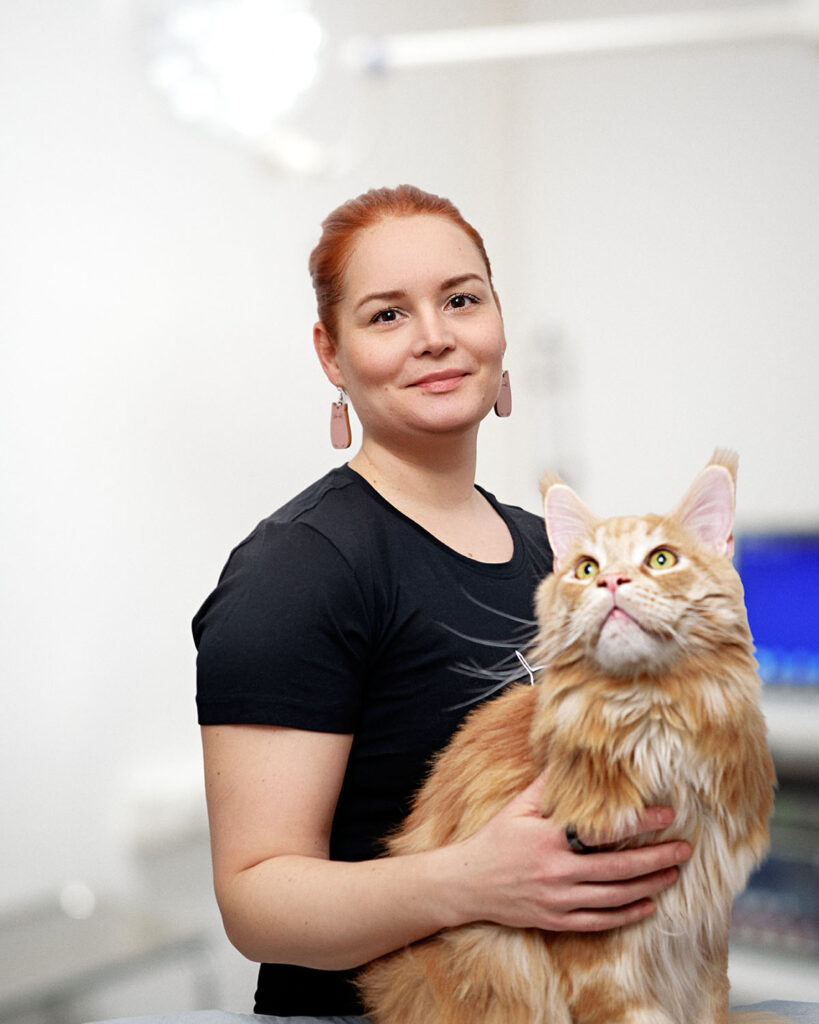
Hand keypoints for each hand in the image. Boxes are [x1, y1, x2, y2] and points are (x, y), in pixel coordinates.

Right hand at [453, 774, 690, 932]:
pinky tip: (648, 905)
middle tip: (684, 849)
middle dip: (656, 859)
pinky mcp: (556, 920)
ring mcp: (558, 900)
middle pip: (617, 869)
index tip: (666, 814)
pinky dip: (627, 914)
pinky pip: (600, 921)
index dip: (638, 822)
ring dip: (649, 885)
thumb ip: (548, 787)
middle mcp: (555, 870)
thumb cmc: (495, 840)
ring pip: (614, 896)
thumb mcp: (517, 807)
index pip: (603, 830)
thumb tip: (572, 760)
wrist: (468, 883)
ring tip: (673, 873)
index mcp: (547, 838)